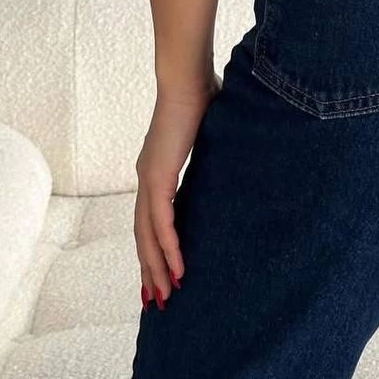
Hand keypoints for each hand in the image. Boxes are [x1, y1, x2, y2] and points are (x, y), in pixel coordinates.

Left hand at [134, 71, 220, 307]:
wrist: (187, 79)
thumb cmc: (202, 94)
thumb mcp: (210, 131)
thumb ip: (212, 148)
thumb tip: (235, 151)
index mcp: (156, 168)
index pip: (151, 217)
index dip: (155, 246)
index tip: (161, 272)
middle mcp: (146, 178)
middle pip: (143, 236)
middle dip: (150, 270)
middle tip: (158, 300)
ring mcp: (148, 179)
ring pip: (147, 237)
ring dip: (155, 269)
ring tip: (165, 297)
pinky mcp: (157, 178)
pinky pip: (161, 224)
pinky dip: (168, 250)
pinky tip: (177, 271)